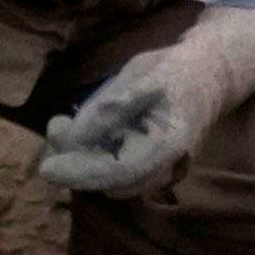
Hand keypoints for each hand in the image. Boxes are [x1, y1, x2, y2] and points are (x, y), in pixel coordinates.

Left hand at [40, 0, 254, 203]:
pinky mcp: (150, 170)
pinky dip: (93, 160)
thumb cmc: (175, 70)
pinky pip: (116, 175)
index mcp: (168, 145)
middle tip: (55, 129)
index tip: (46, 167)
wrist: (208, 74)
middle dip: (76, 165)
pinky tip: (81, 135)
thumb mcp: (141, 76)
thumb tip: (71, 138)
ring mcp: (160, 173)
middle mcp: (166, 168)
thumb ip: (109, 108)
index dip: (80, 173)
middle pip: (110, 184)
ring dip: (82, 163)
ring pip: (110, 183)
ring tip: (63, 127)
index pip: (118, 172)